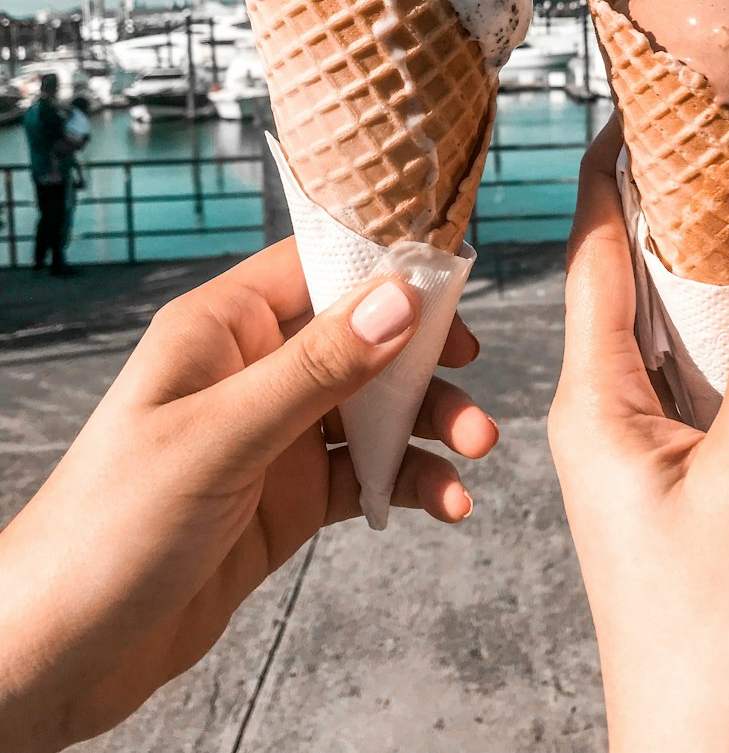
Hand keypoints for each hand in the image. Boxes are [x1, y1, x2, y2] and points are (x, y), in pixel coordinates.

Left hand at [0, 238, 496, 752]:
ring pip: (372, 408)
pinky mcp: (288, 497)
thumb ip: (314, 369)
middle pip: (359, 339)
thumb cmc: (108, 529)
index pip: (314, 267)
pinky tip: (441, 503)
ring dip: (427, 425)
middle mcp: (251, 372)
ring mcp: (273, 436)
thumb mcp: (220, 438)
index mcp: (219, 329)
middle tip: (473, 374)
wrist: (63, 652)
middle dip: (422, 359)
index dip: (384, 268)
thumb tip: (398, 299)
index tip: (451, 282)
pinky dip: (408, 482)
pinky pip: (365, 474)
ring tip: (474, 452)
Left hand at [548, 122, 728, 752]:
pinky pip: (686, 381)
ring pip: (658, 333)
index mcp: (590, 401)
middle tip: (700, 144)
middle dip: (659, 216)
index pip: (593, 262)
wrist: (708, 745)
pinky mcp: (669, 476)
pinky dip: (720, 337)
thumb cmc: (708, 627)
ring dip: (693, 275)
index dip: (610, 183)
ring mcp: (633, 446)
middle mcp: (599, 412)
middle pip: (622, 287)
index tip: (626, 112)